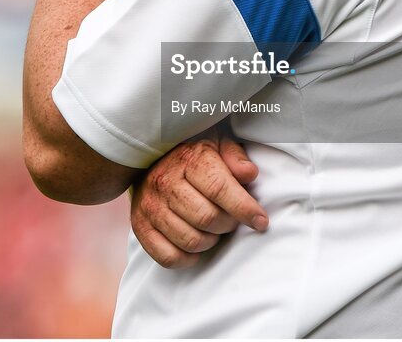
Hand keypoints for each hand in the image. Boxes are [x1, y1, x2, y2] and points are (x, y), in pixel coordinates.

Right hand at [130, 128, 268, 268]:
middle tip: (232, 219)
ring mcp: (150, 206)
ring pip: (190, 240)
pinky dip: (188, 258)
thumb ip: (234, 157)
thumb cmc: (191, 154)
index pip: (220, 189)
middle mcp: (165, 182)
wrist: (148, 158)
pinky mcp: (140, 226)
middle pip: (207, 218)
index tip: (261, 220)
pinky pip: (168, 256)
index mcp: (188, 159)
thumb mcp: (216, 143)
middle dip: (228, 224)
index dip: (244, 208)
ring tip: (215, 229)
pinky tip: (197, 244)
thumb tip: (249, 173)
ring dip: (211, 240)